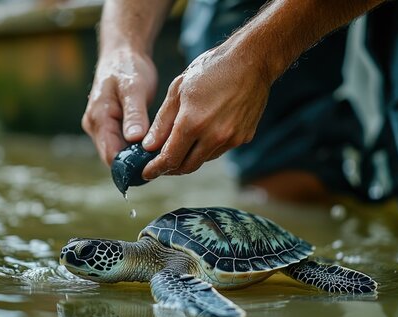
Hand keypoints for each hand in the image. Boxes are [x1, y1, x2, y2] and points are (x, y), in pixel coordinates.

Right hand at [81, 48, 157, 164]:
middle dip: (135, 163)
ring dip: (136, 156)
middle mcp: (94, 126)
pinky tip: (152, 146)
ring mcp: (100, 126)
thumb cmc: (128, 67)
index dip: (131, 165)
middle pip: (113, 157)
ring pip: (117, 152)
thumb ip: (134, 114)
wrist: (122, 53)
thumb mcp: (134, 89)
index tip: (154, 166)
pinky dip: (135, 147)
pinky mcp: (109, 125)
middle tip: (161, 162)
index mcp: (98, 119)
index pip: (111, 155)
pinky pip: (120, 143)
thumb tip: (134, 139)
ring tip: (159, 155)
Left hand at [141, 43, 271, 179]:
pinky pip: (220, 150)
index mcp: (193, 123)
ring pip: (203, 160)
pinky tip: (203, 134)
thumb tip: (149, 146)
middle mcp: (214, 136)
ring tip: (180, 146)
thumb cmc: (209, 70)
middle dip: (171, 168)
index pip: (169, 159)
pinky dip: (207, 148)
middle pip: (187, 166)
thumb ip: (162, 122)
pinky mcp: (244, 137)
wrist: (251, 61)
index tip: (146, 173)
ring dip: (189, 157)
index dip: (155, 169)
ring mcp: (232, 139)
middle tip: (160, 164)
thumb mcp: (177, 90)